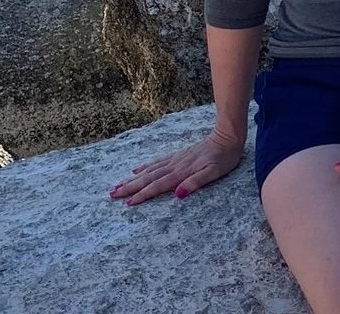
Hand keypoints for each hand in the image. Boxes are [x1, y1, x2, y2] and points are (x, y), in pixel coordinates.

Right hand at [109, 130, 244, 205]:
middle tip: (112, 194)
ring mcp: (175, 160)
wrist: (227, 136)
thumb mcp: (214, 172)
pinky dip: (145, 167)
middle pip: (148, 178)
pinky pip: (157, 162)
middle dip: (130, 187)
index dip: (142, 195)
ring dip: (133, 179)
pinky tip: (136, 170)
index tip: (127, 203)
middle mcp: (175, 166)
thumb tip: (178, 194)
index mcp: (182, 172)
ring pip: (150, 170)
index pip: (158, 186)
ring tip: (118, 184)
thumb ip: (196, 182)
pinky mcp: (178, 155)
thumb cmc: (223, 158)